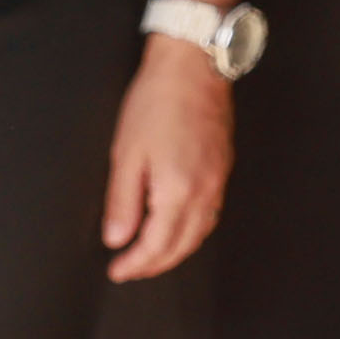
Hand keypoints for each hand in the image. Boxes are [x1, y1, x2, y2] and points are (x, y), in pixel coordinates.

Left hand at [102, 39, 234, 282]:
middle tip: (130, 270)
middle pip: (182, 245)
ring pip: (201, 233)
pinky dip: (194, 231)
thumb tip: (117, 238)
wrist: (193, 67)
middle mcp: (204, 191)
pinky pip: (211, 214)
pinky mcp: (223, 168)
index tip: (116, 271)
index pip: (156, 244)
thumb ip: (122, 202)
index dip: (135, 263)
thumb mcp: (126, 154)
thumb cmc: (156, 103)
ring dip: (176, 251)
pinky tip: (179, 227)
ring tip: (153, 256)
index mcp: (177, 191)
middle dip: (155, 264)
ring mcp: (218, 180)